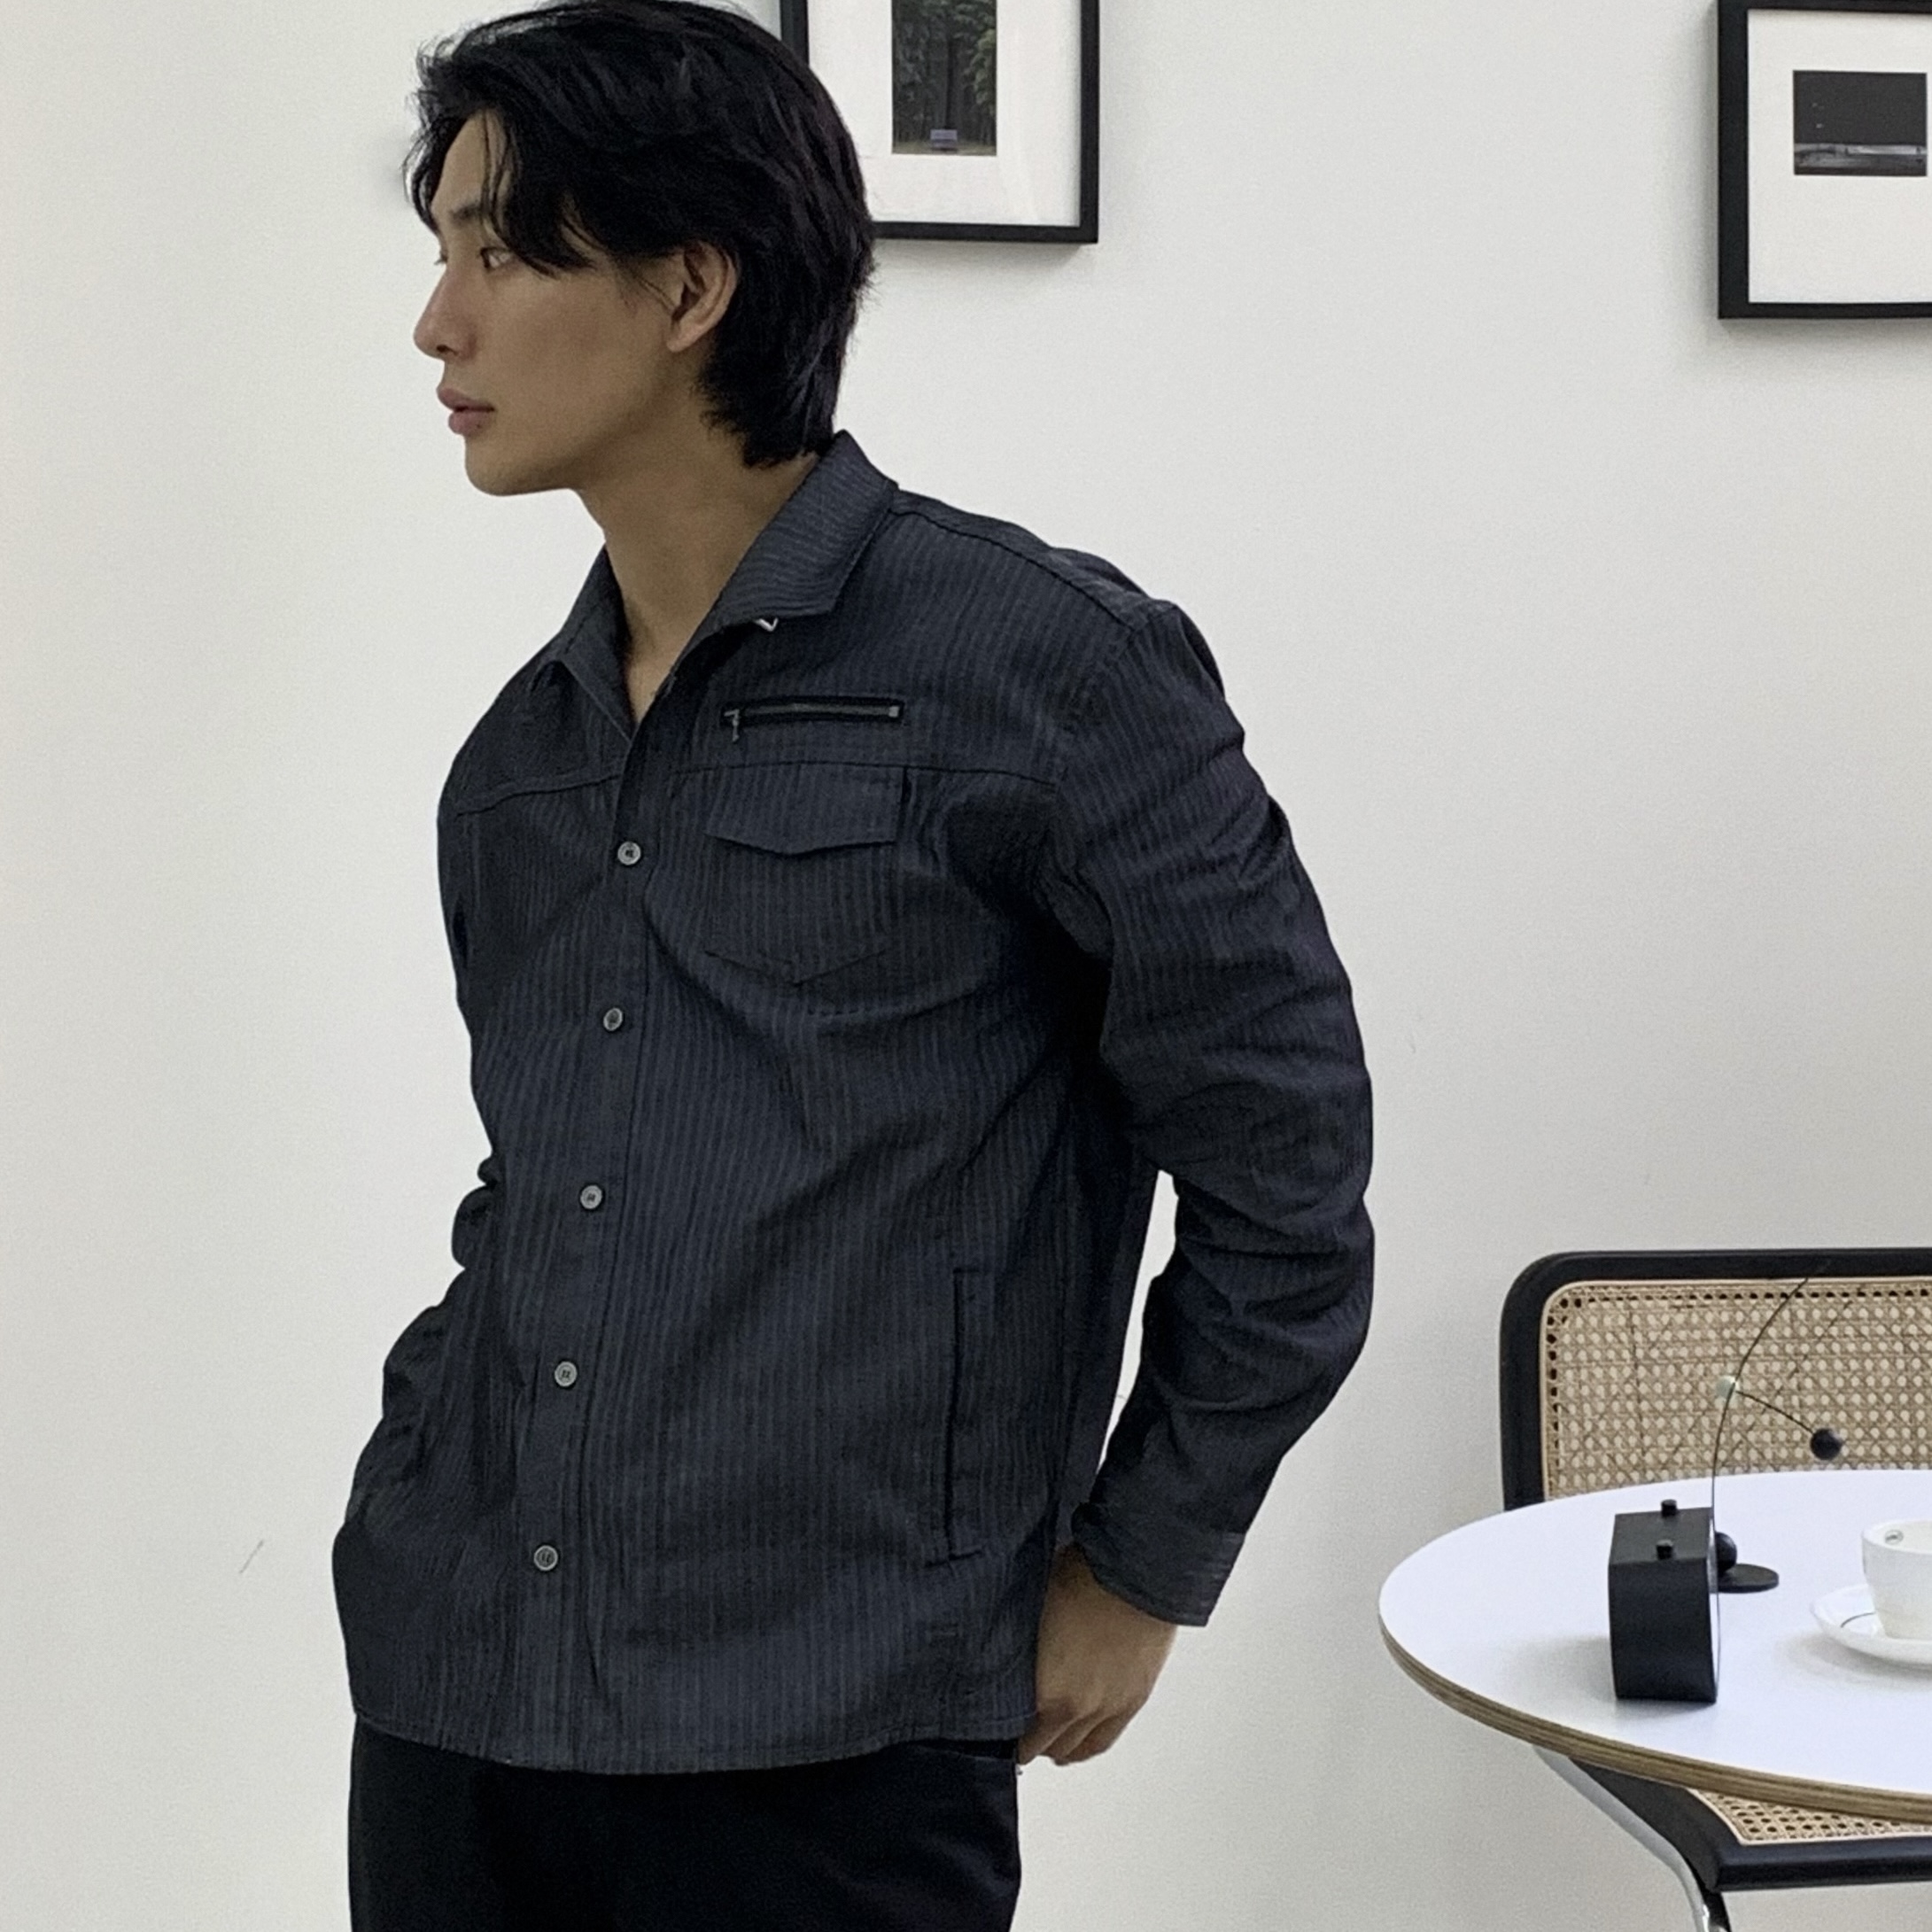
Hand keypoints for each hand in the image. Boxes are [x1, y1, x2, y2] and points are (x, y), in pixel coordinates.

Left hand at [1017, 1542, 1177, 1764]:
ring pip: (1078, 1749)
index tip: (996, 1728)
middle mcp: (1078, 1708)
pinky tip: (1080, 1739)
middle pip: (1048, 1747)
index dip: (1006, 1736)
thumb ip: (1020, 1643)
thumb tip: (1004, 1646)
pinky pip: (1105, 1738)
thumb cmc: (1085, 1579)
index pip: (1021, 1738)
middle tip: (1020, 1732)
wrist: (1136, 1574)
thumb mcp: (1034, 1608)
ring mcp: (1109, 1707)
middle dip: (1032, 1742)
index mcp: (1048, 1691)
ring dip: (1061, 1747)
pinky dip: (1089, 1743)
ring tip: (1049, 1741)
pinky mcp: (1133, 1699)